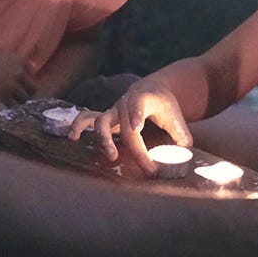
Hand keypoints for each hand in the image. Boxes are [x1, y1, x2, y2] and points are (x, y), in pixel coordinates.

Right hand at [0, 49, 36, 104]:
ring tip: (2, 103)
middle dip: (23, 93)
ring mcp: (13, 85)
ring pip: (23, 100)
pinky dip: (6, 108)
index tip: (17, 86)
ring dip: (15, 102)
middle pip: (32, 88)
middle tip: (12, 98)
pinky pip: (11, 107)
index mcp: (17, 59)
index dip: (23, 81)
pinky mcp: (4, 98)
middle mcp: (18, 71)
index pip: (31, 73)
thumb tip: (24, 71)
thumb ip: (9, 63)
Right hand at [69, 77, 191, 173]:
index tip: (136, 127)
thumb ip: (181, 133)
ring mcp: (113, 110)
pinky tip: (72, 138)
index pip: (138, 104)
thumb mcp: (176, 116)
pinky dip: (79, 126)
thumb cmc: (164, 105)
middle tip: (148, 167)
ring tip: (111, 155)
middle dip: (135, 148)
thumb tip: (185, 152)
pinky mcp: (106, 118)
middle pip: (124, 124)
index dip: (136, 114)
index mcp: (144, 98)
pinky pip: (87, 119)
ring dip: (103, 139)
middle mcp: (125, 103)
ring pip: (101, 121)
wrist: (151, 89)